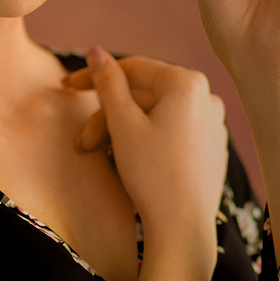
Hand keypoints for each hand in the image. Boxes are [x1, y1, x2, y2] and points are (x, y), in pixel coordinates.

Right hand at [65, 49, 227, 244]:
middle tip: (82, 142)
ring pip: (155, 117)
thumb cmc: (152, 175)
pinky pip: (171, 134)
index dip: (95, 77)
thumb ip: (107, 83)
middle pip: (143, 96)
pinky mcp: (211, 149)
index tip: (67, 88)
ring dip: (123, 132)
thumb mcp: (123, 124)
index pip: (133, 68)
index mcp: (187, 83)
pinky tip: (127, 162)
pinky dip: (146, 142)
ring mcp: (212, 124)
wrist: (183, 229)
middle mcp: (206, 98)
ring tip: (99, 156)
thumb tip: (96, 51)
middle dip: (108, 117)